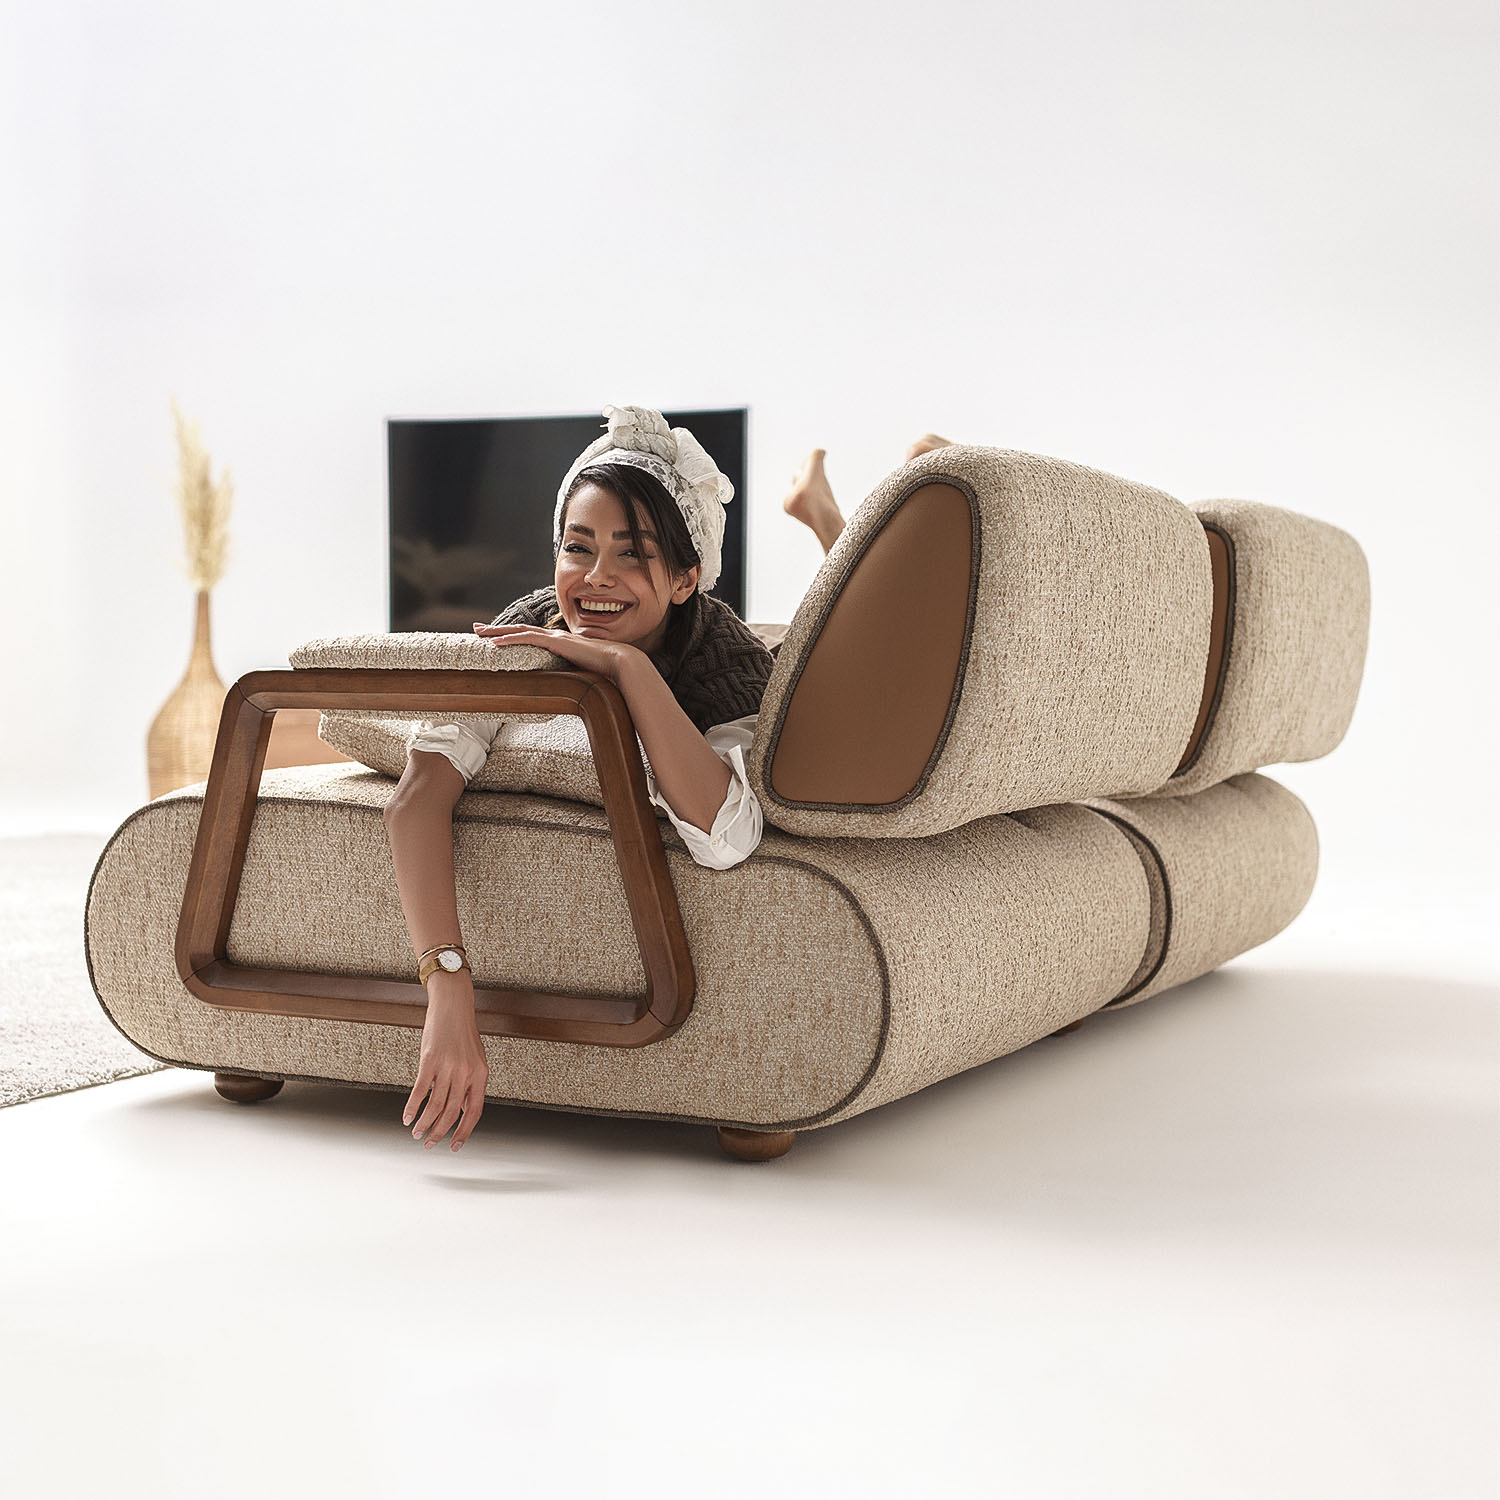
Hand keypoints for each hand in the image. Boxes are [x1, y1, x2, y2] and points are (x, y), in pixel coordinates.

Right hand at [403, 973, 488, 1151]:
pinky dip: (412, 1107)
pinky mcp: (430, 1060)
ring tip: (417, 1134)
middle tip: (429, 1144)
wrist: (454, 1006)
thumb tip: (465, 1110)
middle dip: (439, 1133)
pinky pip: (420, 1090)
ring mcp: (448, 1067)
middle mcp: (466, 1073)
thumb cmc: (463, 1033)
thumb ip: (471, 1084)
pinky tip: (407, 1117)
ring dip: (425, 1123)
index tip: (454, 1146)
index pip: (474, 1112)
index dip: (464, 1132)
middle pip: (452, 1113)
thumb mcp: (476, 1059)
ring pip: (435, 1105)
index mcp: (481, 1075)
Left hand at [472, 621, 641, 684]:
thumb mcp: (580, 672)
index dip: (511, 636)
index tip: (494, 638)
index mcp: (559, 642)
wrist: (619, 663)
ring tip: (479, 632)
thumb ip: (569, 674)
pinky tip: (496, 642)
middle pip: (519, 630)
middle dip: (497, 629)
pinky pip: (528, 638)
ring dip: (497, 631)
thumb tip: (563, 686)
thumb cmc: (604, 670)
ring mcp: (555, 637)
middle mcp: (555, 636)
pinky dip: (510, 639)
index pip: (530, 636)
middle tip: (477, 629)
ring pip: (519, 631)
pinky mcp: (556, 642)